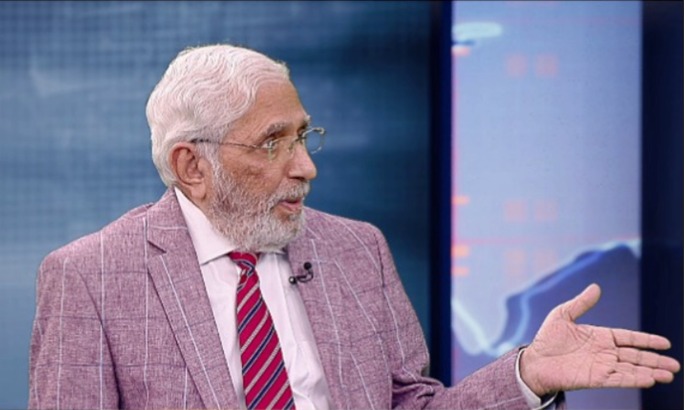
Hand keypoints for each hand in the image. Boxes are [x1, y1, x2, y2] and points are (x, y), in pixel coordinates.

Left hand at [519, 283, 680, 395]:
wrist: (534, 360)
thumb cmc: (547, 339)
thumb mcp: (563, 314)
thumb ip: (581, 303)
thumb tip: (596, 287)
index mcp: (600, 336)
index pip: (629, 338)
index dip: (647, 340)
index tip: (665, 343)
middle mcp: (604, 352)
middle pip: (636, 356)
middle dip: (656, 360)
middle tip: (675, 366)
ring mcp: (601, 366)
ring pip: (631, 369)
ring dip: (650, 371)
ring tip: (668, 374)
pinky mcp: (595, 379)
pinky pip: (619, 379)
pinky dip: (634, 379)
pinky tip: (649, 379)